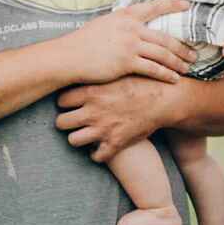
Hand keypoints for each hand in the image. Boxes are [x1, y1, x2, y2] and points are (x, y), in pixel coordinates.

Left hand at [56, 76, 178, 163]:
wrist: (164, 98)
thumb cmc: (141, 82)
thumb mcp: (117, 72)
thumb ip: (98, 74)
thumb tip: (83, 68)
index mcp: (91, 92)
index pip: (60, 101)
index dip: (64, 103)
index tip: (70, 104)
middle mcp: (93, 111)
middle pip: (61, 122)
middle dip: (66, 122)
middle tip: (74, 120)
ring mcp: (103, 129)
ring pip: (73, 140)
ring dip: (78, 138)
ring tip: (84, 134)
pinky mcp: (115, 143)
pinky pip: (96, 156)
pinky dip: (97, 154)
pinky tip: (100, 148)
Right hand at [61, 0, 195, 86]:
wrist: (69, 57)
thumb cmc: (84, 43)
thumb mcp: (104, 25)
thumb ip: (122, 25)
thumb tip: (134, 26)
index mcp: (125, 15)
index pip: (154, 6)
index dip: (172, 5)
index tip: (187, 5)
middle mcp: (130, 28)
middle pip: (165, 37)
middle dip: (182, 46)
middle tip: (194, 53)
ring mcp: (129, 45)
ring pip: (162, 53)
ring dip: (178, 62)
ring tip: (188, 67)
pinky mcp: (126, 62)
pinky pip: (153, 68)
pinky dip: (166, 74)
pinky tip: (174, 79)